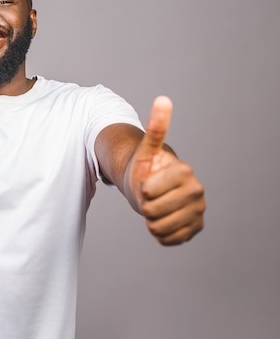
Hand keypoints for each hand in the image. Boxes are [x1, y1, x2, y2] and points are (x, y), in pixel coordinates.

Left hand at [128, 96, 204, 244]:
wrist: (153, 187)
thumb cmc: (147, 167)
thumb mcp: (146, 148)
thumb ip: (155, 127)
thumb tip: (163, 99)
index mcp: (185, 172)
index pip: (148, 191)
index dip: (140, 189)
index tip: (146, 181)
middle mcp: (198, 192)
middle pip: (152, 212)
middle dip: (144, 205)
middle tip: (149, 196)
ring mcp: (198, 212)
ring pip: (158, 228)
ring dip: (150, 220)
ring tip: (155, 207)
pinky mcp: (196, 229)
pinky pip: (168, 240)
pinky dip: (159, 233)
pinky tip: (162, 219)